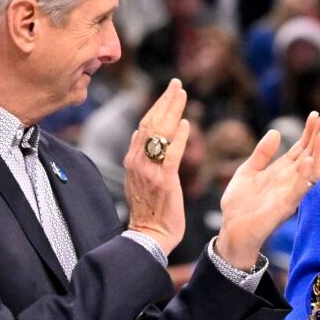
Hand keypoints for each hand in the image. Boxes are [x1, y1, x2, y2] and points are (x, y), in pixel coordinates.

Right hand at [122, 78, 188, 251]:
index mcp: (132, 160)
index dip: (156, 106)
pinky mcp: (163, 181)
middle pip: (150, 122)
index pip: (144, 126)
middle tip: (176, 84)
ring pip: (159, 133)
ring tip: (182, 94)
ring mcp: (149, 171)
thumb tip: (146, 138)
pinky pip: (172, 154)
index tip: (168, 92)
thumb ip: (143, 159)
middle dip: (164, 101)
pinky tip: (186, 123)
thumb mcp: (140, 180)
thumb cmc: (149, 211)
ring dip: (172, 111)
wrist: (149, 236)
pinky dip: (179, 137)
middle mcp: (137, 161)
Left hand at [215, 112, 319, 268]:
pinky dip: (306, 176)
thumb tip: (276, 132)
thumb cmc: (239, 204)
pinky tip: (310, 160)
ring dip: (319, 153)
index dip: (309, 132)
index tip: (315, 114)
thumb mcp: (247, 171)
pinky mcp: (285, 207)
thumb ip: (262, 153)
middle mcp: (290, 181)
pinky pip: (299, 190)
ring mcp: (290, 193)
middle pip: (310, 155)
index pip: (301, 148)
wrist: (231, 230)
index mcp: (281, 171)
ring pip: (311, 171)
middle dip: (318, 137)